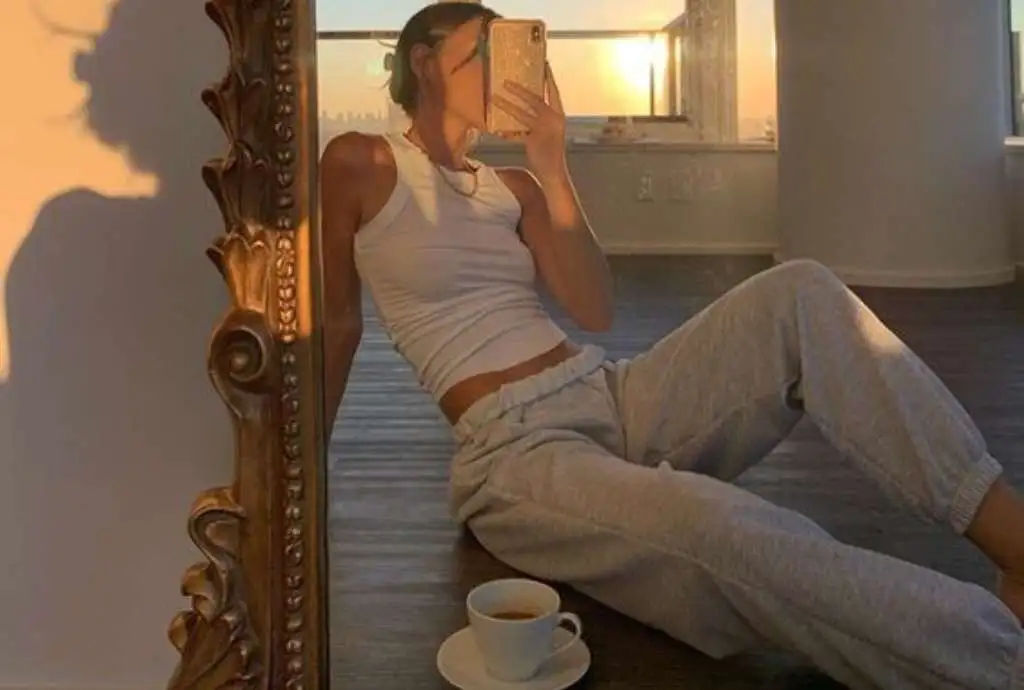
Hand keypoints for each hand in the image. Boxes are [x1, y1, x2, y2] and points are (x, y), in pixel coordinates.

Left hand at [493, 62, 567, 179]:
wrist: (554, 172)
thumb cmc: (551, 151)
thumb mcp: (550, 131)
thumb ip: (541, 118)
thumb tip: (525, 106)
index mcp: (559, 115)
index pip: (553, 91)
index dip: (548, 78)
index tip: (543, 64)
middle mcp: (553, 120)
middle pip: (534, 99)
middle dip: (520, 90)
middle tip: (506, 81)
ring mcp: (543, 130)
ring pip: (521, 114)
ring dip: (507, 106)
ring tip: (494, 98)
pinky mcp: (533, 141)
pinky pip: (515, 134)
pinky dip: (506, 133)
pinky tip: (496, 130)